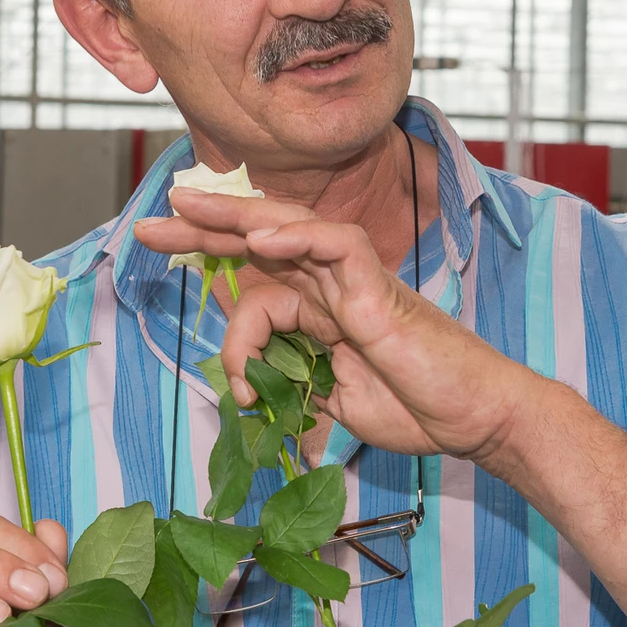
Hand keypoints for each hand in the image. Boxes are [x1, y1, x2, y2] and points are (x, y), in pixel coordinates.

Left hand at [135, 189, 531, 462]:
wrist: (476, 418)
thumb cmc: (419, 409)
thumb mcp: (336, 407)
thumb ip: (298, 392)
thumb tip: (257, 401)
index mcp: (323, 309)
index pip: (260, 271)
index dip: (212, 260)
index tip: (163, 256)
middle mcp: (335, 287)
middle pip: (264, 238)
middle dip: (205, 225)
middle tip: (151, 219)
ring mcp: (358, 284)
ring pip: (293, 227)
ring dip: (235, 216)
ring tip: (186, 208)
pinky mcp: (381, 291)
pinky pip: (339, 245)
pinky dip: (300, 234)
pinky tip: (261, 237)